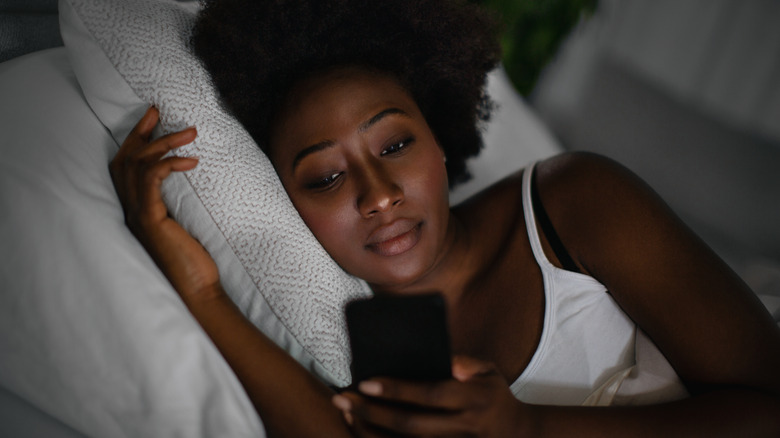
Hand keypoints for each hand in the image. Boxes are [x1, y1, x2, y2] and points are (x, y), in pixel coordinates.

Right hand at [109, 106, 219, 299]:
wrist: (198, 292)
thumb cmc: (196, 263)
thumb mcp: (186, 226)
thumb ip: (179, 204)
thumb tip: (195, 178)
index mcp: (137, 211)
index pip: (126, 167)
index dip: (135, 139)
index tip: (152, 117)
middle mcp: (131, 211)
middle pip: (125, 160)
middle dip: (142, 132)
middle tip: (160, 111)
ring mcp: (138, 216)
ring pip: (138, 166)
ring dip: (164, 143)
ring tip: (191, 132)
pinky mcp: (151, 221)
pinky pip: (152, 181)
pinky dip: (168, 165)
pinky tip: (191, 161)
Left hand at [333, 356, 532, 436]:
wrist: (516, 436)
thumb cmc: (494, 397)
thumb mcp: (488, 371)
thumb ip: (465, 362)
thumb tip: (442, 359)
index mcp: (473, 400)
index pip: (430, 394)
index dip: (397, 390)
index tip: (366, 382)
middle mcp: (462, 428)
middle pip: (410, 424)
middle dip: (373, 412)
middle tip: (343, 398)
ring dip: (372, 431)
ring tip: (347, 414)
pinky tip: (363, 430)